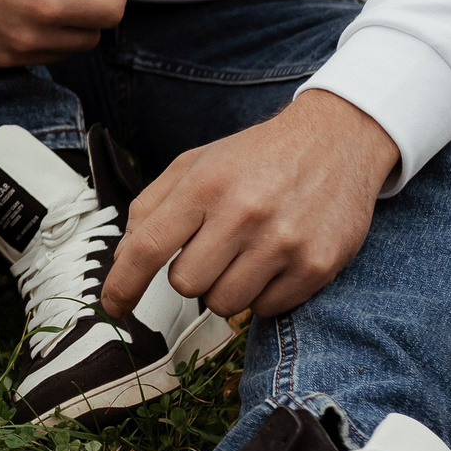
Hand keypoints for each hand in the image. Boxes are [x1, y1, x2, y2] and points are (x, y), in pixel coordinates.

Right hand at [0, 0, 124, 69]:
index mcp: (46, 3)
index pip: (108, 15)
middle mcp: (29, 39)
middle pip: (88, 38)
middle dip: (88, 8)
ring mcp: (5, 56)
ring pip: (59, 51)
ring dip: (61, 25)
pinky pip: (26, 58)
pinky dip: (33, 37)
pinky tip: (10, 8)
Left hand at [100, 90, 397, 323]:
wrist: (337, 140)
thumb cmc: (257, 157)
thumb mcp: (196, 164)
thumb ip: (152, 207)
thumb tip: (123, 258)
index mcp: (205, 185)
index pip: (147, 247)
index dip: (122, 284)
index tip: (112, 305)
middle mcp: (243, 213)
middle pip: (185, 285)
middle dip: (190, 274)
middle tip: (212, 248)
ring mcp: (283, 242)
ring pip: (224, 304)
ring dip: (225, 288)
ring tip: (245, 254)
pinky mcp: (316, 266)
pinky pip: (267, 310)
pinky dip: (263, 294)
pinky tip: (274, 260)